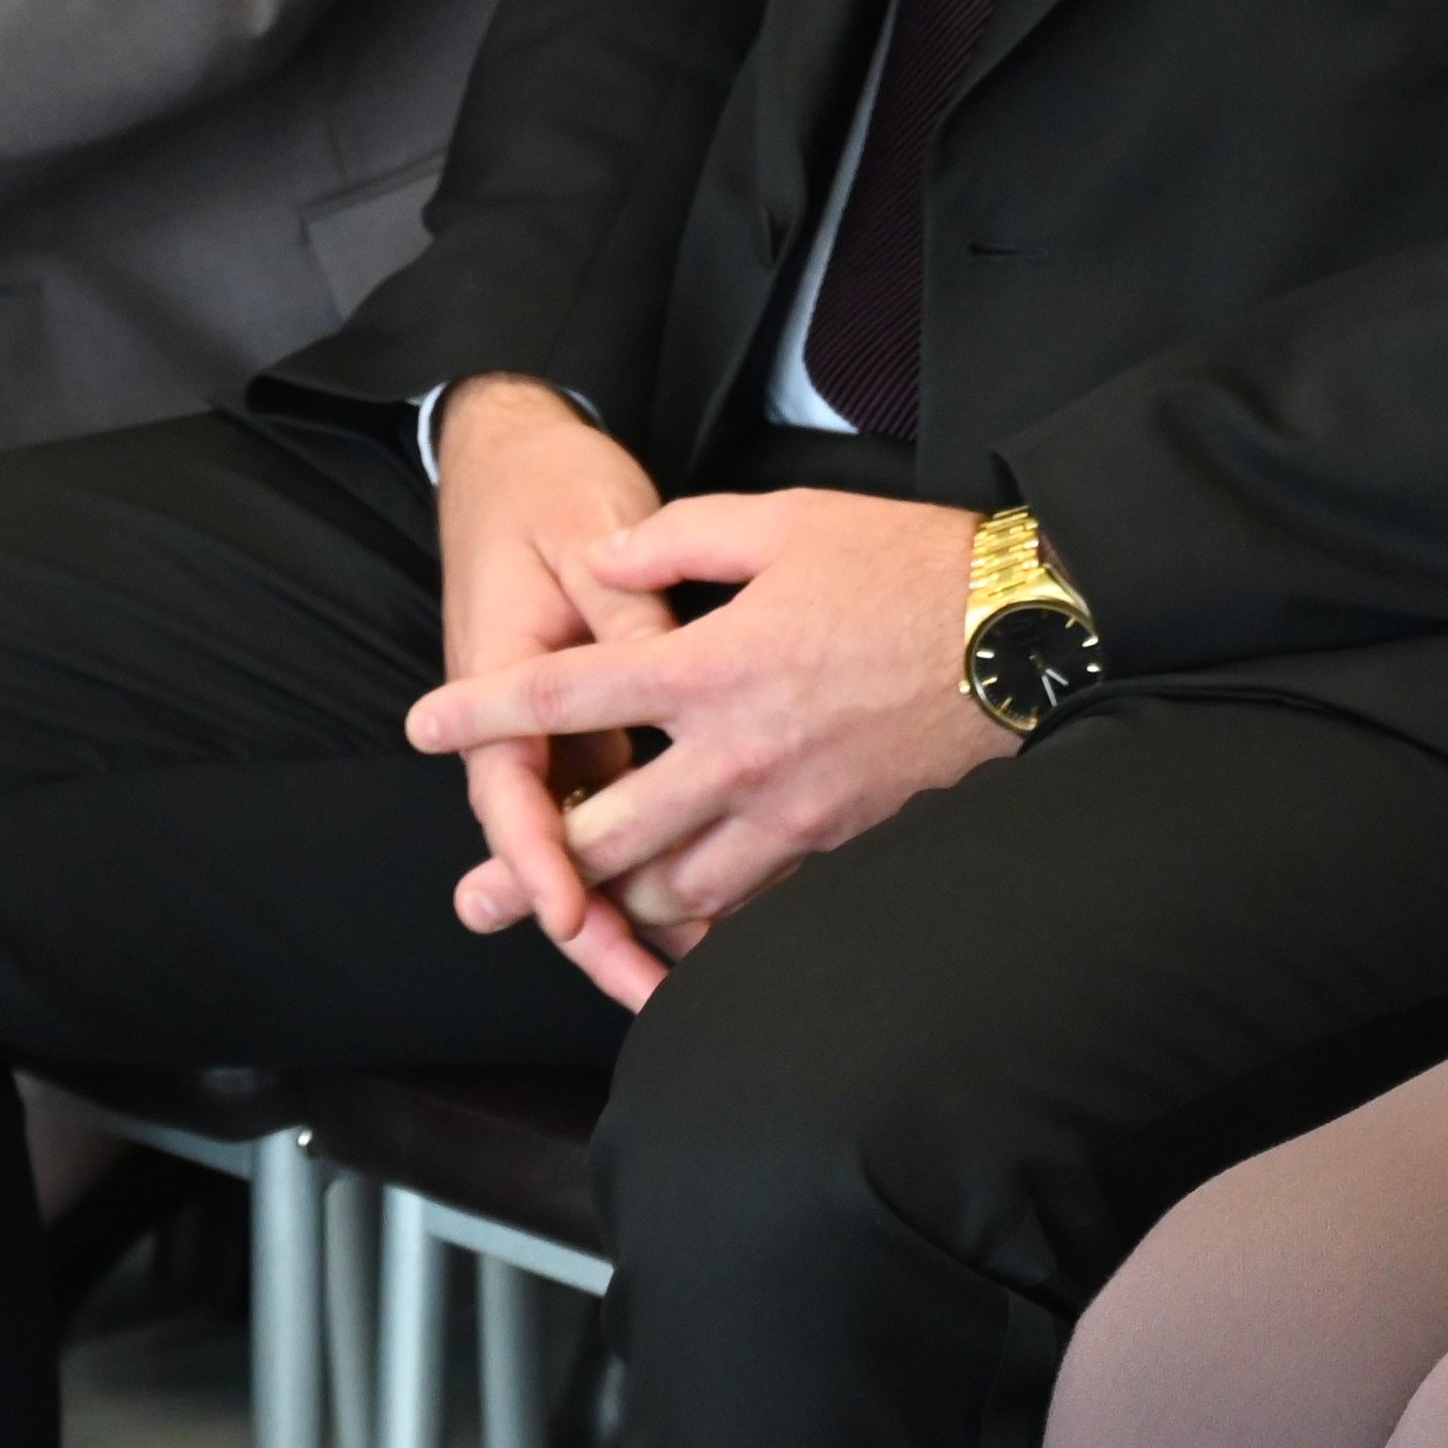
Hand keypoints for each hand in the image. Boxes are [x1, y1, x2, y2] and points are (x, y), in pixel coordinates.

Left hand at [408, 478, 1012, 1003]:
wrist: (1026, 638)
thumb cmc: (908, 567)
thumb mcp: (785, 520)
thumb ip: (680, 538)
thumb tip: (611, 563)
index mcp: (711, 666)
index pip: (565, 698)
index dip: (481, 713)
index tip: (421, 727)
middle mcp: (736, 755)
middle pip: (606, 833)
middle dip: (532, 867)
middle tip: (479, 892)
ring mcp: (789, 813)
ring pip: (672, 887)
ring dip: (614, 901)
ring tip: (573, 912)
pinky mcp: (836, 843)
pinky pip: (751, 903)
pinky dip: (703, 921)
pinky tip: (679, 928)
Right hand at [419, 380, 683, 1002]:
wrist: (515, 450)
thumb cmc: (549, 485)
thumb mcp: (589, 529)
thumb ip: (630, 607)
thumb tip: (665, 667)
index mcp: (506, 669)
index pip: (513, 785)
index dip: (542, 858)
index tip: (573, 912)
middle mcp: (526, 715)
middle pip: (550, 841)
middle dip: (588, 922)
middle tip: (639, 989)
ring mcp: (561, 723)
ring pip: (588, 832)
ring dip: (627, 902)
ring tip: (680, 976)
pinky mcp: (596, 719)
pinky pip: (617, 799)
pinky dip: (654, 851)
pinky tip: (706, 903)